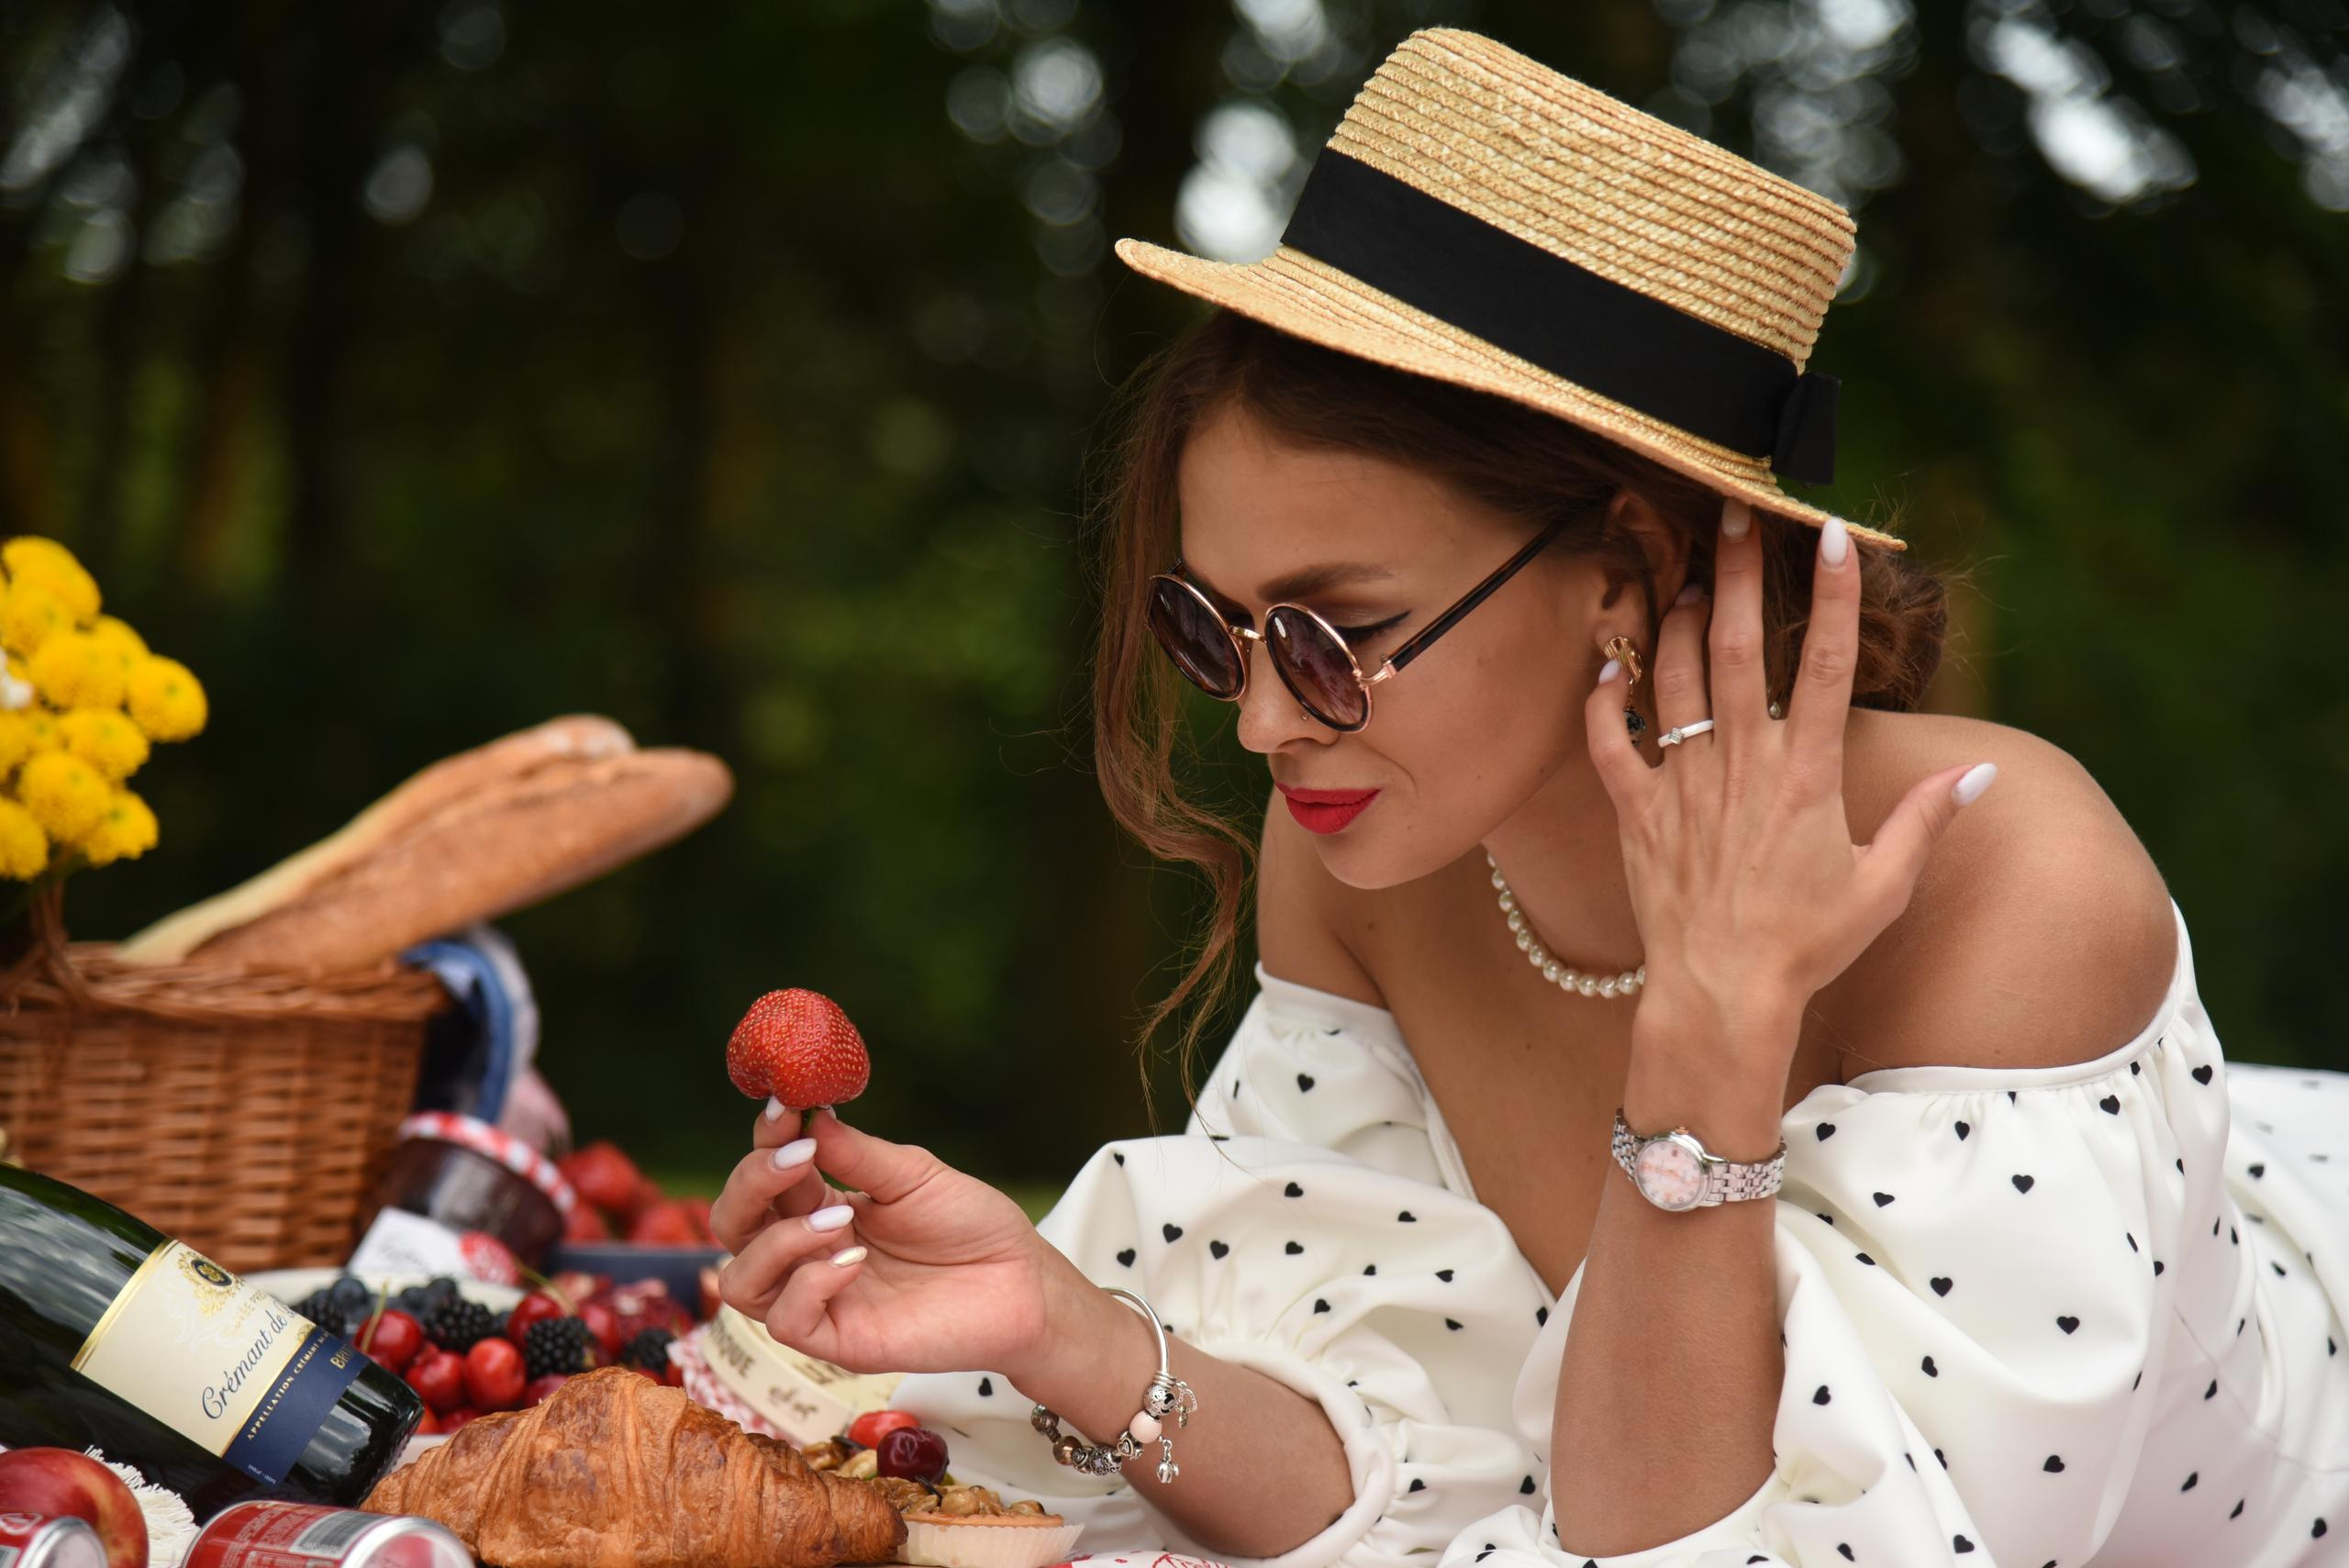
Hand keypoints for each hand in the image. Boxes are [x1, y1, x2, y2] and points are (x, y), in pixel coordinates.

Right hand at [710, 1103, 1069, 1382]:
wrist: (1020, 1280)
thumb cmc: (969, 1224)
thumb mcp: (912, 1174)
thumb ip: (855, 1152)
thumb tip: (806, 1114)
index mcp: (819, 1204)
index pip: (763, 1175)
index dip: (764, 1142)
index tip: (785, 1110)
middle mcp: (807, 1252)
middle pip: (733, 1224)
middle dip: (752, 1184)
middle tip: (798, 1159)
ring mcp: (819, 1299)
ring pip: (741, 1281)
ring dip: (779, 1241)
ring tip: (838, 1219)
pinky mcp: (839, 1341)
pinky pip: (787, 1322)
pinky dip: (809, 1284)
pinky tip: (852, 1262)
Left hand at [1587, 499, 1996, 1084]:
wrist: (1722, 995)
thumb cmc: (1808, 945)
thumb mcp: (1883, 886)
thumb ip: (1926, 820)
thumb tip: (1982, 774)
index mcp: (1806, 776)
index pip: (1825, 665)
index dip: (1832, 594)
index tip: (1831, 533)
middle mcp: (1741, 767)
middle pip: (1735, 647)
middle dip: (1736, 573)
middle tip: (1731, 512)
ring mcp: (1683, 785)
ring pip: (1671, 680)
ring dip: (1672, 621)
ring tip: (1682, 577)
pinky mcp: (1637, 813)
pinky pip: (1610, 743)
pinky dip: (1605, 700)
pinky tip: (1610, 666)